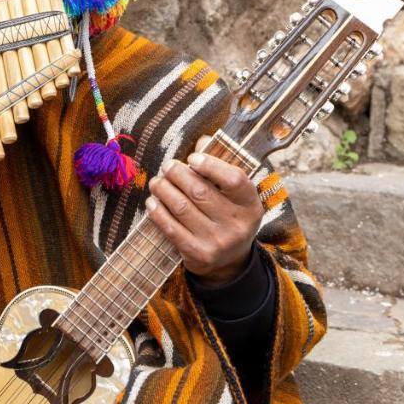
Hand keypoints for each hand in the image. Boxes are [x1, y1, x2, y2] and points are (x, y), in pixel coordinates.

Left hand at [145, 137, 261, 286]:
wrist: (228, 262)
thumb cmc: (227, 216)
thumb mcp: (233, 195)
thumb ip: (219, 167)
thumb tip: (202, 141)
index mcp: (250, 205)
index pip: (233, 179)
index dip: (210, 165)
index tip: (192, 159)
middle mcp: (237, 224)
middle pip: (200, 191)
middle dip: (178, 174)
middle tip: (167, 166)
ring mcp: (218, 242)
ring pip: (182, 207)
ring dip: (164, 190)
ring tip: (157, 181)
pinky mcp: (199, 254)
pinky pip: (171, 228)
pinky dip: (158, 212)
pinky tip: (152, 201)